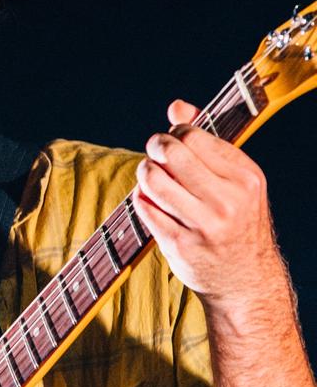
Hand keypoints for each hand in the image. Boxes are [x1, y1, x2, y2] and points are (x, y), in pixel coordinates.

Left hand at [131, 99, 282, 306]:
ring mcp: (203, 225)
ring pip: (152, 179)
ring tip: (150, 177)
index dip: (174, 134)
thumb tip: (177, 106)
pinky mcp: (180, 245)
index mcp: (245, 177)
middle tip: (153, 155)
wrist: (245, 280)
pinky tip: (149, 200)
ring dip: (144, 173)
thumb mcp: (235, 180)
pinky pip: (145, 209)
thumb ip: (206, 141)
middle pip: (170, 153)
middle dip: (154, 148)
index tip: (172, 143)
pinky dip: (141, 199)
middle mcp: (228, 200)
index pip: (194, 137)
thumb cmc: (236, 221)